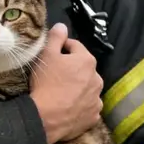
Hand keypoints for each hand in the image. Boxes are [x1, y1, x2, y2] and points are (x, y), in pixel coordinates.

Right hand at [30, 23, 103, 143]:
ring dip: (78, 87)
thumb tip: (62, 26)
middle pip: (83, 68)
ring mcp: (97, 99)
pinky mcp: (94, 116)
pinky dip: (80, 104)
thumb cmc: (46, 82)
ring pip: (87, 87)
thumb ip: (56, 37)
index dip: (62, 48)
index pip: (74, 46)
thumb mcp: (46, 55)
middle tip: (55, 75)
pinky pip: (87, 106)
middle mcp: (97, 78)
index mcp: (87, 60)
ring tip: (62, 92)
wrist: (46, 117)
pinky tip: (68, 106)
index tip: (51, 54)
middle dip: (72, 69)